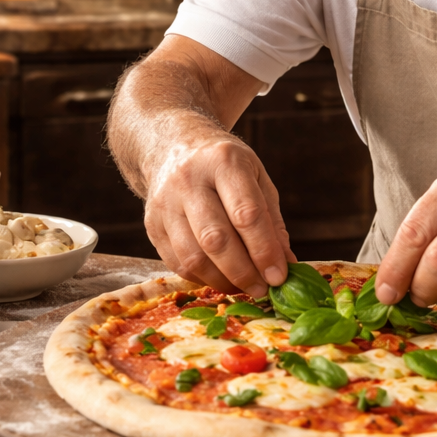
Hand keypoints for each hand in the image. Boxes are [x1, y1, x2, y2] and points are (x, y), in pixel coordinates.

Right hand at [143, 135, 294, 295]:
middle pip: (215, 238)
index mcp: (223, 162)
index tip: (279, 276)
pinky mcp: (151, 224)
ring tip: (243, 287)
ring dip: (221, 280)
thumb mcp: (256, 177)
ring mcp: (165, 203)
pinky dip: (201, 278)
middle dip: (243, 272)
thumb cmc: (223, 166)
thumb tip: (285, 263)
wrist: (172, 146)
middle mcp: (189, 180)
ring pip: (192, 256)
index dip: (264, 250)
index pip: (246, 214)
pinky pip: (176, 263)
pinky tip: (220, 278)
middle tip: (262, 289)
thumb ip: (271, 220)